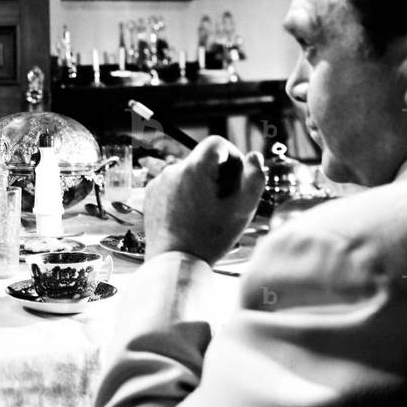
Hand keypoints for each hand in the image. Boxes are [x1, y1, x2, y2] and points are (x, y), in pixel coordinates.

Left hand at [143, 136, 264, 264]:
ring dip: (201, 185)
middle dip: (218, 174)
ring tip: (207, 212)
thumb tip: (255, 157)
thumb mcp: (241, 210)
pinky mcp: (151, 195)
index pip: (217, 143)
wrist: (173, 263)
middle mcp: (173, 170)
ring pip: (188, 173)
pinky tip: (190, 216)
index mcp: (195, 169)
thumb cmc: (209, 239)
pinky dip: (184, 194)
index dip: (232, 156)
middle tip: (224, 201)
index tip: (236, 178)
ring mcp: (159, 183)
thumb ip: (254, 179)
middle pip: (202, 159)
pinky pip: (173, 185)